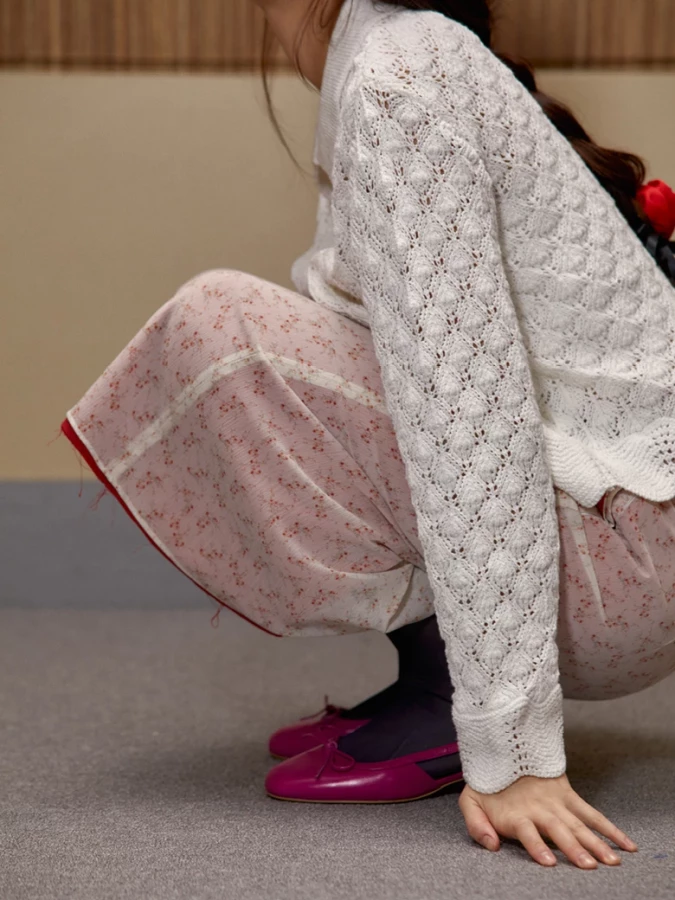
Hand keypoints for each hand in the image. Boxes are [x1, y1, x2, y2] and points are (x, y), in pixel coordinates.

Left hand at [458, 772, 638, 867]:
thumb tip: (492, 845)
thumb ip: (476, 824)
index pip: (528, 833)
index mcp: (516, 814)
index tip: (549, 862)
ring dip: (596, 843)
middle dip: (574, 848)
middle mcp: (540, 809)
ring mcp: (557, 803)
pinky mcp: (569, 795)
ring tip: (611, 860)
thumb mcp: (470, 801)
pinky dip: (610, 828)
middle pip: (559, 831)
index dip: (537, 847)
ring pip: (580, 825)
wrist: (502, 747)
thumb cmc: (487, 783)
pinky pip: (592, 813)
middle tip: (589, 866)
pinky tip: (626, 844)